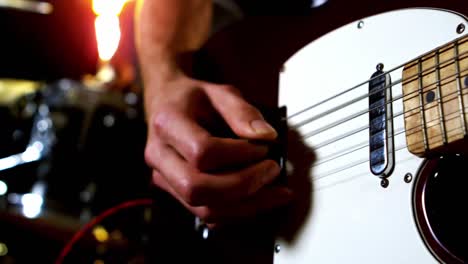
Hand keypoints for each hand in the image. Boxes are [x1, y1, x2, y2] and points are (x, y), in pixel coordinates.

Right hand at [144, 71, 291, 223]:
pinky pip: (207, 216)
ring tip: (276, 192)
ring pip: (203, 210)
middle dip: (243, 185)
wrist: (166, 104)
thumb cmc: (192, 98)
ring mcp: (164, 178)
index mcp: (167, 124)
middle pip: (197, 189)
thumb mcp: (219, 92)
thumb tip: (267, 136)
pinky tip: (259, 199)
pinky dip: (238, 212)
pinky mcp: (176, 193)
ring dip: (246, 206)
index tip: (262, 147)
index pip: (201, 152)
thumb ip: (243, 111)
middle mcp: (159, 156)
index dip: (238, 154)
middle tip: (272, 170)